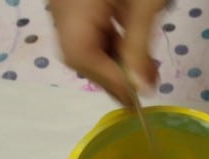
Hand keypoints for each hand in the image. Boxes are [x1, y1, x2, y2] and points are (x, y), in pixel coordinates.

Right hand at [50, 0, 165, 104]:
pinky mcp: (80, 1)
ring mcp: (69, 3)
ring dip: (115, 64)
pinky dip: (114, 46)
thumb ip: (139, 47)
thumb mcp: (145, 6)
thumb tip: (141, 90)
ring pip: (85, 43)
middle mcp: (62, 7)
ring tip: (145, 76)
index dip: (108, 80)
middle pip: (79, 53)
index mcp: (72, 5)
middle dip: (112, 77)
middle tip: (140, 94)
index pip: (79, 55)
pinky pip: (91, 29)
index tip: (135, 99)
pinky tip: (137, 55)